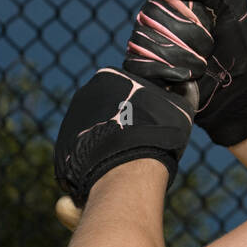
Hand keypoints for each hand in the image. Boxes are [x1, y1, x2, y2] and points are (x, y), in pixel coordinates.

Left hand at [54, 68, 196, 208]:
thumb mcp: (181, 107)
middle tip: (138, 141)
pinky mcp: (61, 147)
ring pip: (94, 128)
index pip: (126, 86)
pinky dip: (94, 159)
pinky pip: (81, 150)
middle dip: (120, 121)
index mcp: (109, 76)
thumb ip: (182, 92)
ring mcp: (70, 119)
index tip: (151, 122)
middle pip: (106, 107)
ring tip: (125, 159)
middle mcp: (84, 93)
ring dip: (107, 140)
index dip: (141, 105)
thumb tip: (185, 83)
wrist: (127, 170)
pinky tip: (110, 169)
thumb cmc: (158, 134)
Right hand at [122, 0, 246, 147]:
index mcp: (169, 1)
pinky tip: (187, 77)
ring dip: (184, 57)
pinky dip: (168, 72)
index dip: (186, 11)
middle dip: (190, 36)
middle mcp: (152, 21)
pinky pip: (138, 65)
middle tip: (209, 46)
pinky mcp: (141, 72)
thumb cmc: (233, 40)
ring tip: (201, 64)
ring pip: (145, 42)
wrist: (236, 83)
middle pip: (152, 19)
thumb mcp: (231, 2)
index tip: (208, 21)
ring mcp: (144, 46)